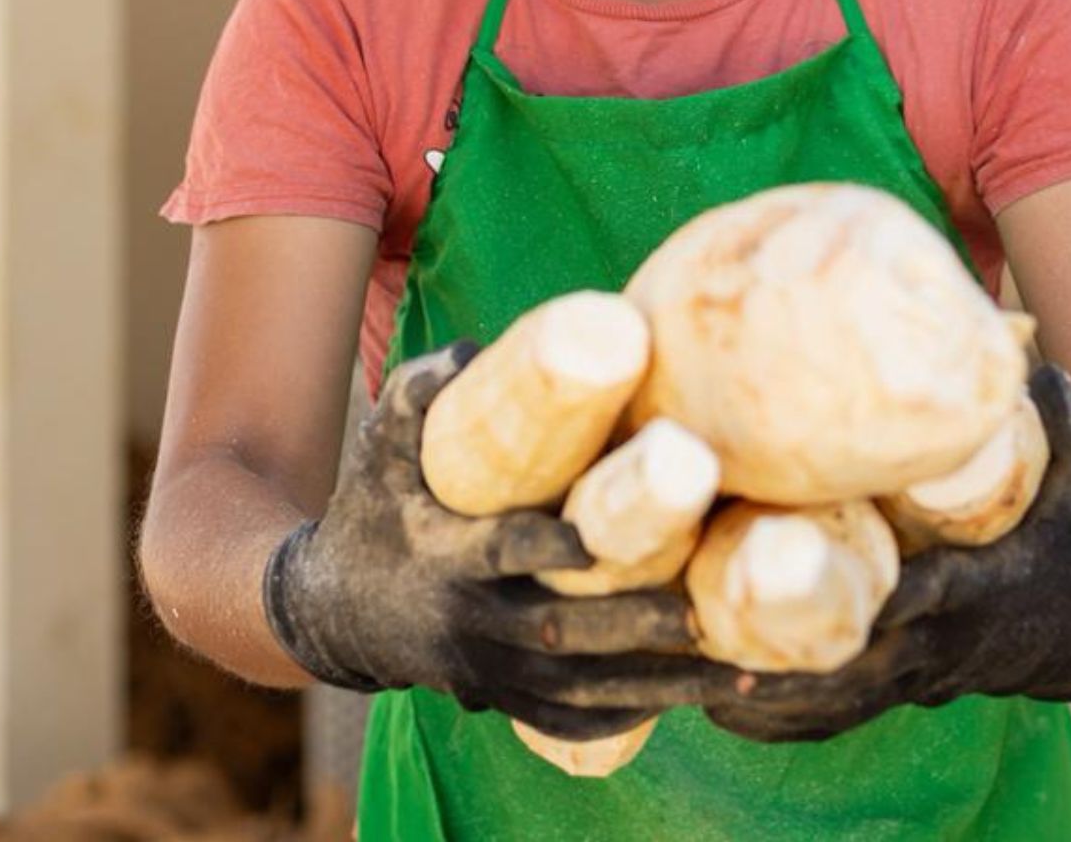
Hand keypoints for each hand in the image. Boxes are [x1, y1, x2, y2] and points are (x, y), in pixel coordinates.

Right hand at [262, 339, 710, 738]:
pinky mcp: (501, 695)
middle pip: (557, 633)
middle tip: (704, 610)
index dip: (547, 548)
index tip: (601, 538)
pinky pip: (564, 720)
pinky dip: (626, 718)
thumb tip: (476, 349)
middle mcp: (468, 620)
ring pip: (575, 690)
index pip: (500, 553)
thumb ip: (423, 391)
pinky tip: (693, 702)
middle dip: (632, 626)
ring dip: (657, 687)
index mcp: (443, 554)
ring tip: (737, 676)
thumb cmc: (376, 507)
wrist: (333, 605)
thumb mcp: (382, 445)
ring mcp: (486, 668)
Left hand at [696, 361, 1070, 742]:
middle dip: (783, 656)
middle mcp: (938, 645)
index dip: (863, 595)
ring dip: (764, 693)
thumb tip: (1035, 360)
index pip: (920, 598)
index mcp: (977, 593)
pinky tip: (711, 706)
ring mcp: (912, 676)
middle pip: (853, 662)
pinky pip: (829, 717)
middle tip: (701, 630)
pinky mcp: (894, 688)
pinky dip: (775, 720)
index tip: (800, 578)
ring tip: (684, 673)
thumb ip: (1062, 418)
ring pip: (830, 698)